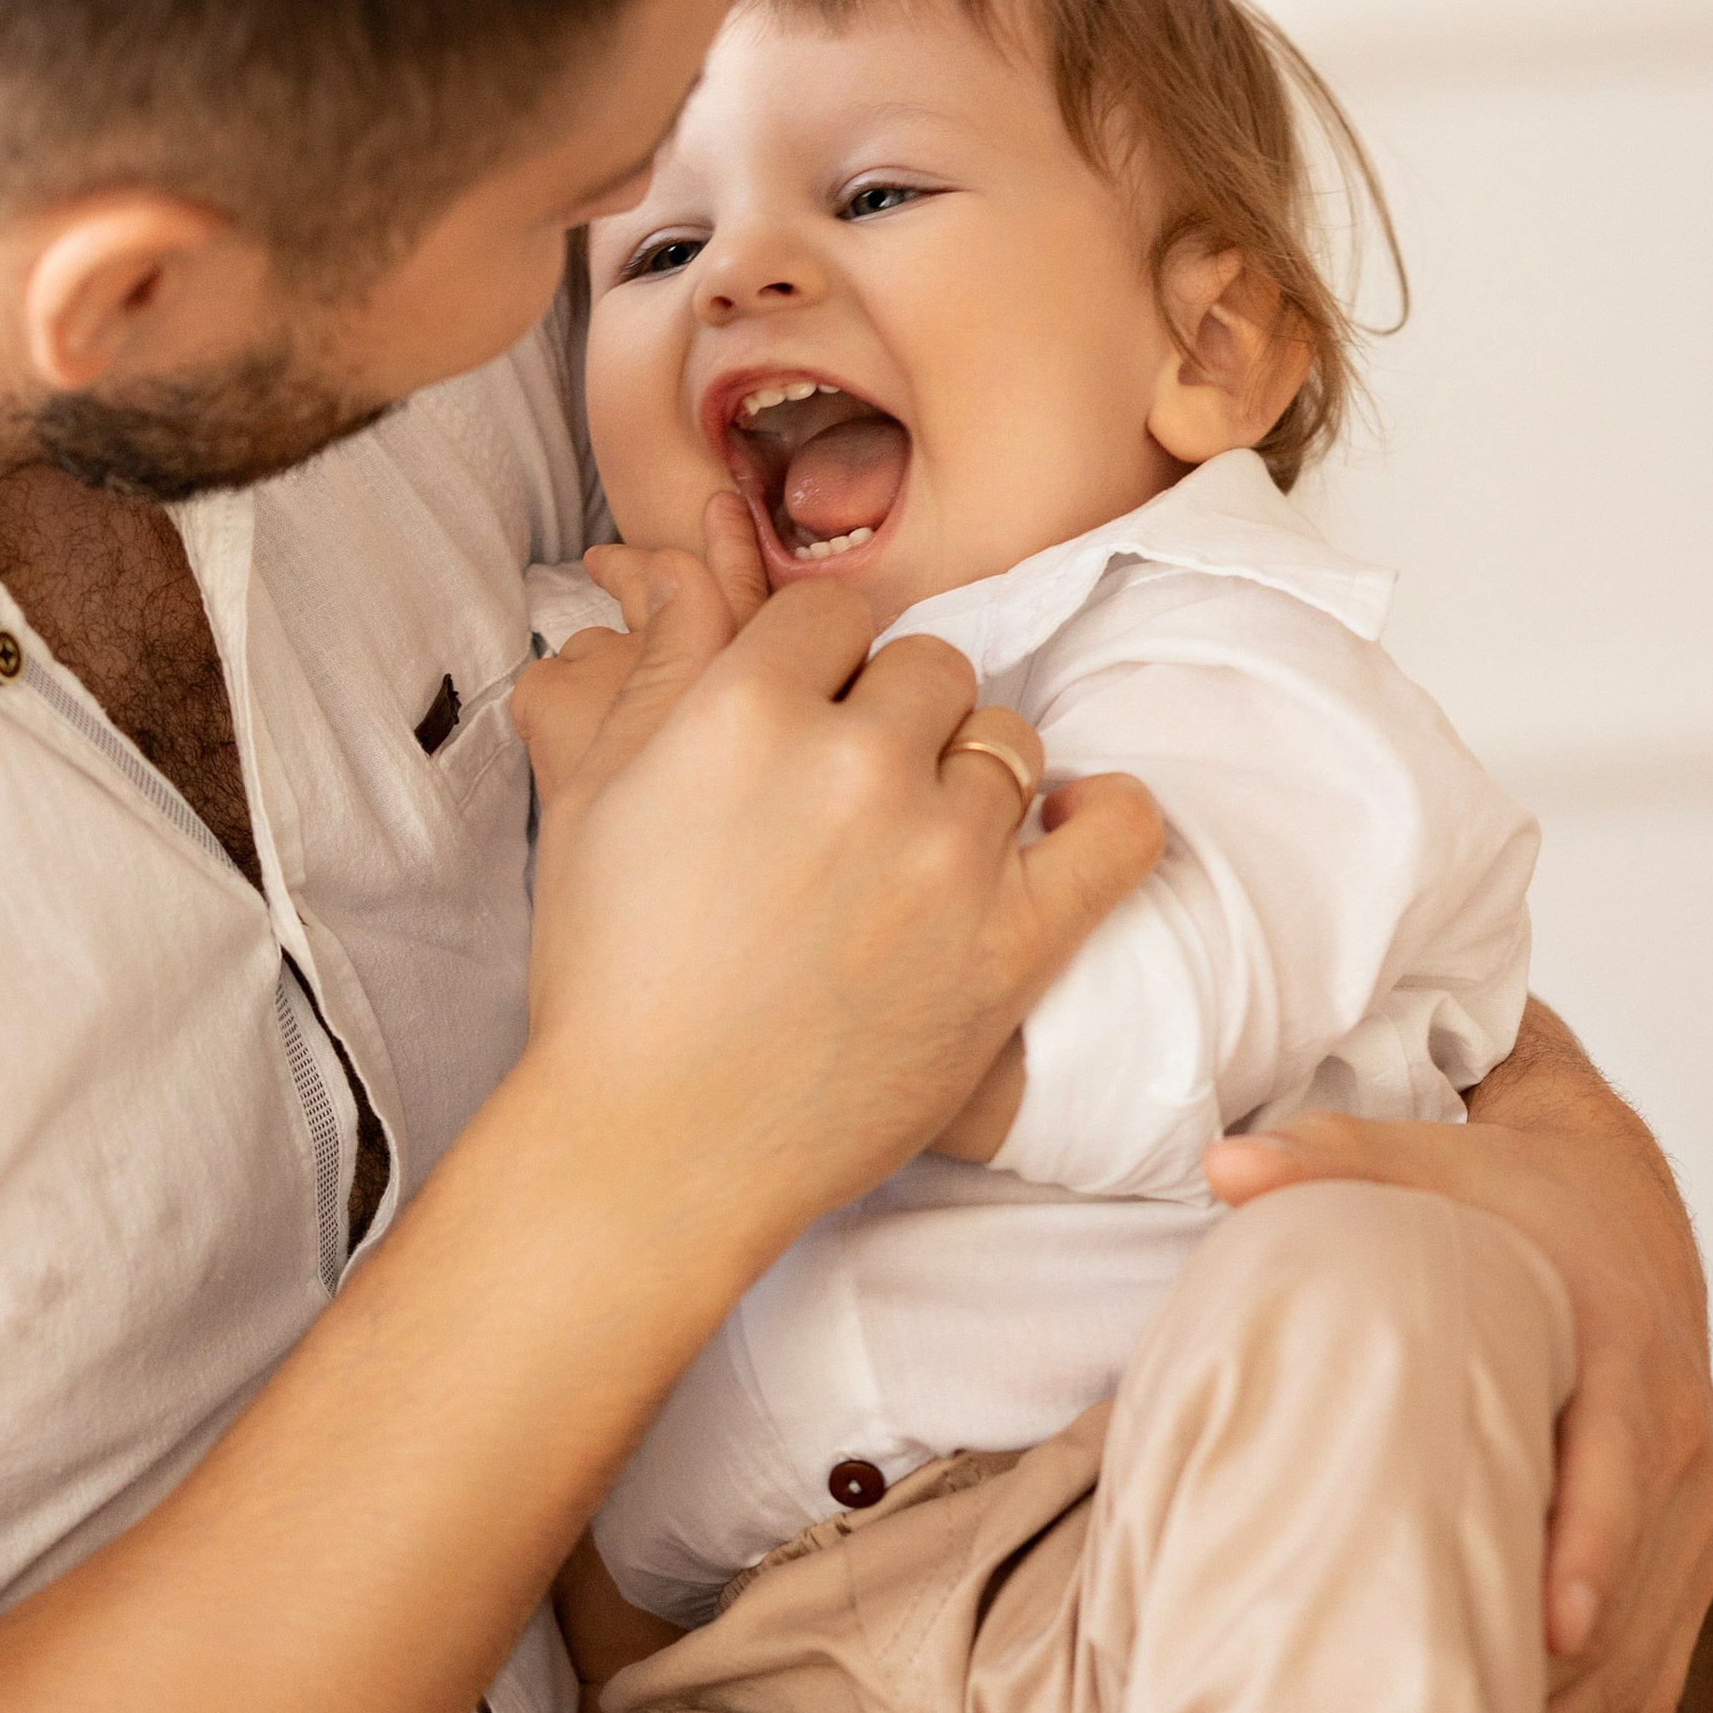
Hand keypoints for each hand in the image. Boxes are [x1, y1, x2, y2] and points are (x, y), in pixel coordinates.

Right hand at [517, 521, 1161, 1285]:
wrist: (654, 1147)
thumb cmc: (610, 978)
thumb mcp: (595, 796)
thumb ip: (656, 664)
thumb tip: (686, 566)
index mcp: (744, 711)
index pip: (832, 615)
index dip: (818, 666)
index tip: (805, 726)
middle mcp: (855, 765)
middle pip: (929, 667)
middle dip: (893, 717)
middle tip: (851, 802)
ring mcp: (945, 856)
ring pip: (1008, 740)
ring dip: (971, 775)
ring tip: (919, 847)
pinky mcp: (1012, 946)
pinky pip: (1116, 836)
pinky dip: (1108, 819)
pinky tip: (1073, 826)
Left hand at [1203, 1034, 1712, 1712]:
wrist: (1620, 1219)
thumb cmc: (1515, 1209)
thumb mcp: (1431, 1168)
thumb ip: (1328, 1163)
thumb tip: (1226, 1162)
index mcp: (1617, 1366)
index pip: (1609, 1478)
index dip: (1580, 1562)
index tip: (1541, 1637)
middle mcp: (1669, 1454)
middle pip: (1634, 1605)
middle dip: (1558, 1701)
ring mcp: (1684, 1526)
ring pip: (1648, 1672)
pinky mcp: (1677, 1573)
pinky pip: (1655, 1693)